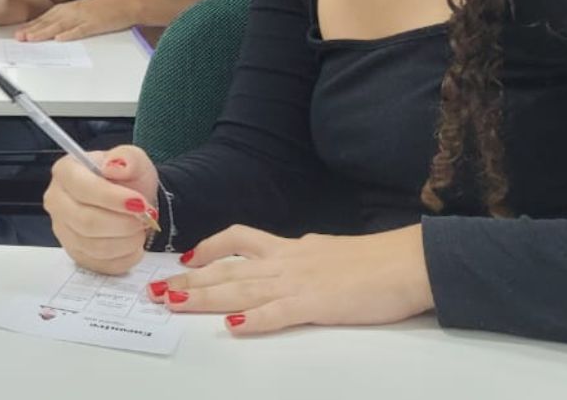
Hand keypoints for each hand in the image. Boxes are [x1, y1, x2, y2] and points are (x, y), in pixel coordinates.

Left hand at [16, 0, 129, 41]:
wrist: (128, 0)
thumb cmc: (108, 6)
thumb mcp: (85, 10)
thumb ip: (70, 18)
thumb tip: (56, 30)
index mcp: (71, 8)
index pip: (47, 17)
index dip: (32, 25)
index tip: (19, 32)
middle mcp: (74, 11)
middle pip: (49, 21)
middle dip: (32, 29)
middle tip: (18, 37)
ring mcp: (84, 17)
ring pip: (60, 25)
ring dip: (44, 32)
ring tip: (30, 38)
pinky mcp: (96, 24)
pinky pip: (81, 30)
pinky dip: (70, 34)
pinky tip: (60, 39)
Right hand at [42, 144, 158, 274]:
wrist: (131, 204)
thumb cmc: (128, 180)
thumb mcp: (135, 160)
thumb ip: (129, 158)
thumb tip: (115, 166)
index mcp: (66, 171)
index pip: (83, 188)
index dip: (113, 199)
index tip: (140, 204)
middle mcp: (57, 201)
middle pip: (86, 221)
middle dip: (123, 223)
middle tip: (146, 218)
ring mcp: (63, 230)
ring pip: (94, 246)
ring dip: (126, 240)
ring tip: (140, 228)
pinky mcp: (75, 253)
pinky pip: (100, 263)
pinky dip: (124, 256)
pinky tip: (133, 243)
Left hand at [151, 224, 434, 334]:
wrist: (410, 262)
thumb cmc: (378, 261)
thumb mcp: (332, 251)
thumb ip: (308, 256)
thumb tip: (296, 256)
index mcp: (292, 248)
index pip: (241, 239)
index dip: (210, 249)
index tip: (186, 259)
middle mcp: (287, 261)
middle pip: (228, 269)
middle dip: (190, 281)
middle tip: (157, 290)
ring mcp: (299, 283)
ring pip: (241, 289)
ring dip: (204, 297)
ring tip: (173, 303)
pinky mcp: (317, 305)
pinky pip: (278, 313)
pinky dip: (253, 320)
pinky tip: (231, 327)